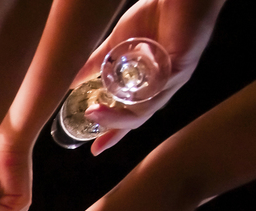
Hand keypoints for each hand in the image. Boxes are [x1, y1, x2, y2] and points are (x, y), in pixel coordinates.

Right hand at [72, 0, 220, 154]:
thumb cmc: (155, 15)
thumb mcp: (118, 43)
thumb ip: (98, 63)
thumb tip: (73, 81)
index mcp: (149, 84)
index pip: (130, 116)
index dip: (112, 132)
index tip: (95, 150)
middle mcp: (162, 87)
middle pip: (138, 118)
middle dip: (113, 126)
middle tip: (89, 121)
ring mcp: (173, 78)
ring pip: (147, 108)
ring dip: (120, 115)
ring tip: (94, 112)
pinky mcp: (182, 66)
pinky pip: (160, 88)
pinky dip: (140, 93)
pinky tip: (121, 93)